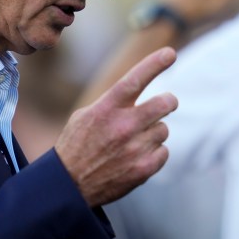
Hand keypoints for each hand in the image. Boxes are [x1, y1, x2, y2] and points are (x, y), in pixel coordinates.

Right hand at [55, 46, 178, 206]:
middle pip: (164, 103)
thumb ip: (111, 102)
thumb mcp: (85, 116)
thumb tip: (137, 89)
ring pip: (163, 129)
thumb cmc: (76, 146)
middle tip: (167, 103)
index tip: (170, 53)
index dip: (154, 64)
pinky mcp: (143, 169)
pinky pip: (164, 152)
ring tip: (135, 141)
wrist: (69, 186)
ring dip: (154, 132)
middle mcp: (123, 126)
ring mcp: (135, 148)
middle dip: (169, 101)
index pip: (135, 80)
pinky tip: (137, 157)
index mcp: (107, 109)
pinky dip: (155, 153)